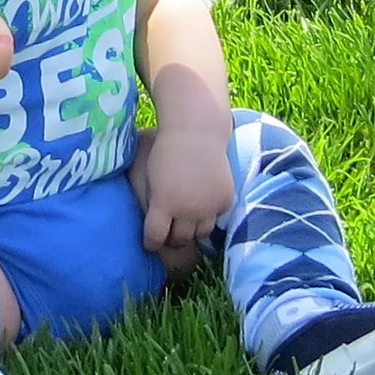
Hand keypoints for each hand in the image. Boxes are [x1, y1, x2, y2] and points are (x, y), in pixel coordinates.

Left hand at [129, 119, 236, 279]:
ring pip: (201, 233)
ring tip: (186, 221)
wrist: (197, 131)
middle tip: (170, 232)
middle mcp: (189, 208)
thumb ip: (150, 204)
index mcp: (165, 202)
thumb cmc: (166, 151)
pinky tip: (202, 204)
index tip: (150, 243)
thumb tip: (151, 230)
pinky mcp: (225, 200)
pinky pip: (216, 218)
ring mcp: (210, 205)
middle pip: (180, 239)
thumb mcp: (149, 178)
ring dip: (192, 229)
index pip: (155, 238)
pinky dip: (209, 214)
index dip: (151, 243)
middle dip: (173, 238)